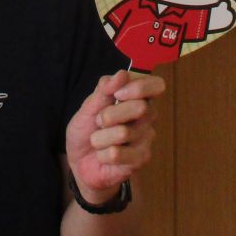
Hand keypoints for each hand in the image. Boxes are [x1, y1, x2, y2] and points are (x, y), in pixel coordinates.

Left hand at [65, 70, 165, 203]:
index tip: (117, 94)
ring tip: (98, 140)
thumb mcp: (89, 106)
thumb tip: (122, 74)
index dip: (138, 87)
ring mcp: (146, 139)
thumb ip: (104, 89)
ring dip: (101, 137)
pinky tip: (103, 155)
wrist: (79, 161)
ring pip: (124, 132)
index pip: (156, 85)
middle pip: (140, 107)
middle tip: (99, 121)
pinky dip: (102, 154)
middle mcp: (148, 117)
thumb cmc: (87, 130)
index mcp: (138, 97)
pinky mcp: (140, 160)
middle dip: (109, 114)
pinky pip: (117, 153)